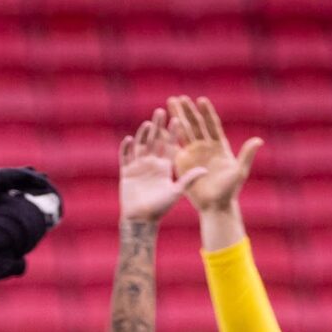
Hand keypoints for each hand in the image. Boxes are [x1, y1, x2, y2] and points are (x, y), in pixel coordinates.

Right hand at [117, 107, 186, 224]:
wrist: (141, 220)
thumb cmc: (160, 209)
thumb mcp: (176, 192)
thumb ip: (189, 179)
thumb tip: (205, 170)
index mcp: (164, 166)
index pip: (170, 145)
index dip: (173, 132)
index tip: (178, 118)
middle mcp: (152, 163)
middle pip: (155, 140)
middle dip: (158, 126)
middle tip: (161, 111)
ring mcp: (138, 167)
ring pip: (140, 145)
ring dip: (143, 134)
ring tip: (148, 123)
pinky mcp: (126, 172)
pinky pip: (125, 157)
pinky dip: (126, 148)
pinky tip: (129, 139)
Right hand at [168, 94, 259, 215]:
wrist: (215, 206)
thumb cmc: (230, 190)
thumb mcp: (239, 172)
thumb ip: (247, 155)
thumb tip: (258, 140)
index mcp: (219, 145)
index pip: (212, 124)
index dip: (207, 113)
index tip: (201, 100)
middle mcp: (205, 146)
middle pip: (195, 124)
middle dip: (188, 111)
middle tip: (180, 98)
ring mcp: (193, 153)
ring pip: (183, 132)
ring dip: (177, 118)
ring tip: (169, 103)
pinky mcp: (183, 162)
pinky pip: (174, 146)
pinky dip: (169, 136)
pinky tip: (161, 126)